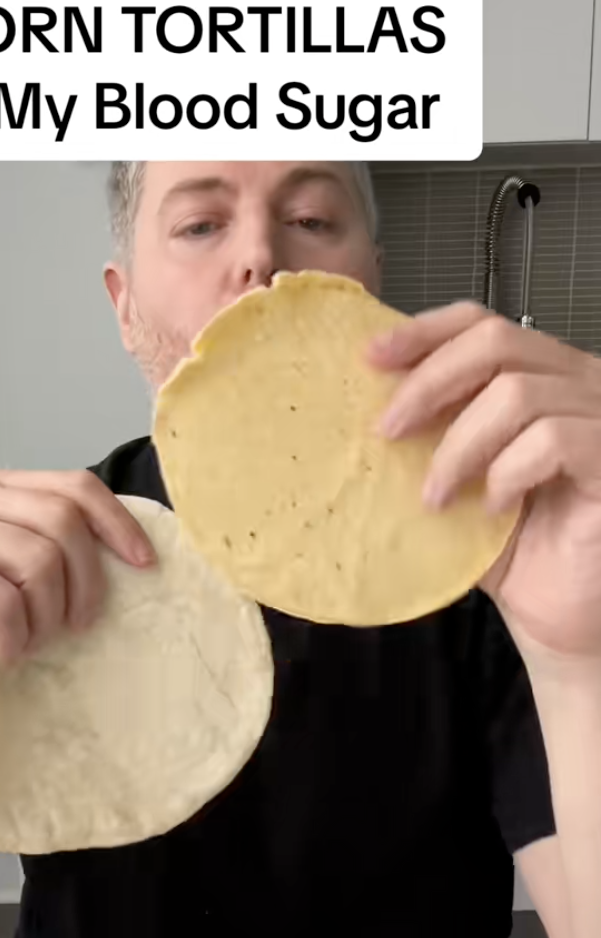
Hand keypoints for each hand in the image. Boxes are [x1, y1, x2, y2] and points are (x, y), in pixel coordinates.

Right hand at [0, 471, 154, 725]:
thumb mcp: (14, 580)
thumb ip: (52, 551)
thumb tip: (133, 553)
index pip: (76, 486)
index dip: (118, 523)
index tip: (145, 566)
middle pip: (63, 520)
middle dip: (84, 581)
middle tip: (75, 628)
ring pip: (38, 559)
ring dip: (45, 616)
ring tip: (29, 642)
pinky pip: (1, 598)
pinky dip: (12, 636)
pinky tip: (2, 653)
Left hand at [369, 302, 600, 663]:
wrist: (556, 615)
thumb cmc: (510, 546)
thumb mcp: (456, 476)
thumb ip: (427, 433)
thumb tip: (360, 400)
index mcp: (537, 374)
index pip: (480, 322)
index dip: (423, 331)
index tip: (371, 358)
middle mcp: (577, 382)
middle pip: (496, 341)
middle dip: (429, 383)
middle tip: (387, 431)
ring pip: (518, 394)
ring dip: (460, 446)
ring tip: (435, 495)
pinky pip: (554, 440)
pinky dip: (509, 471)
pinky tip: (493, 505)